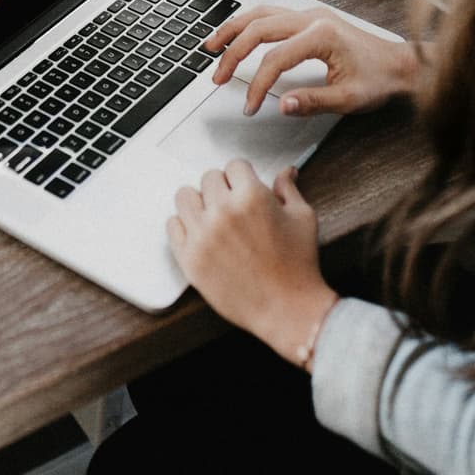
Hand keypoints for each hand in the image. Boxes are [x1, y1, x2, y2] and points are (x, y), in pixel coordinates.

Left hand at [167, 160, 338, 368]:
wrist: (287, 309)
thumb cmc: (298, 266)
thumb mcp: (302, 218)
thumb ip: (288, 189)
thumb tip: (286, 171)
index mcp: (251, 197)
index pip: (234, 165)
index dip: (242, 176)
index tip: (244, 186)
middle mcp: (223, 212)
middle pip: (208, 178)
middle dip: (223, 188)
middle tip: (233, 205)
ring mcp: (202, 235)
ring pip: (185, 196)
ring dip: (199, 202)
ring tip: (212, 216)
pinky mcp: (189, 258)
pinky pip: (172, 225)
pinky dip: (184, 226)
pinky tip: (200, 233)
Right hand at [205, 5, 420, 117]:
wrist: (401, 64)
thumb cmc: (380, 79)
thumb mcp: (349, 98)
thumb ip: (313, 102)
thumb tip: (282, 104)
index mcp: (321, 35)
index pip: (275, 59)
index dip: (257, 85)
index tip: (250, 106)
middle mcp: (312, 18)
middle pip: (259, 28)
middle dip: (233, 53)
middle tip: (218, 77)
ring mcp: (310, 15)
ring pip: (261, 14)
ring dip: (234, 30)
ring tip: (212, 46)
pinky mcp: (310, 18)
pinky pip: (271, 14)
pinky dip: (249, 24)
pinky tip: (238, 34)